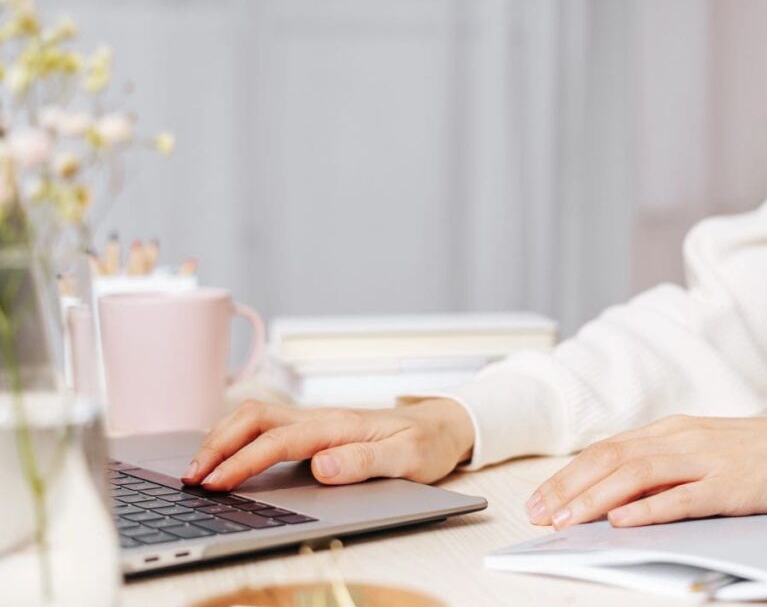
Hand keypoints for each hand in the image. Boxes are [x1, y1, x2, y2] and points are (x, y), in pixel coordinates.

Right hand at [180, 398, 474, 490]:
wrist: (443, 426)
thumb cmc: (426, 443)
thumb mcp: (408, 459)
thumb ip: (366, 462)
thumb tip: (323, 464)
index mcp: (340, 425)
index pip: (279, 441)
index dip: (242, 461)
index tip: (215, 483)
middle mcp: (322, 418)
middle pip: (254, 418)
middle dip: (217, 444)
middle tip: (190, 476)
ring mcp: (316, 421)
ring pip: (256, 417)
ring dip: (222, 437)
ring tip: (196, 467)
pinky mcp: (315, 429)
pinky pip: (266, 426)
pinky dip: (237, 436)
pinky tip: (224, 455)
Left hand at [525, 414, 766, 528]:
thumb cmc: (756, 454)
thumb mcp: (701, 452)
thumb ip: (662, 468)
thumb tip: (615, 496)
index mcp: (670, 431)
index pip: (606, 450)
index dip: (567, 475)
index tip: (539, 499)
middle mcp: (681, 439)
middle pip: (611, 460)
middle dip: (569, 488)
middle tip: (540, 514)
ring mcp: (706, 460)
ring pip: (637, 475)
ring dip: (595, 499)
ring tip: (567, 520)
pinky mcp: (732, 485)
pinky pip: (684, 497)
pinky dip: (649, 509)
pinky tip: (623, 521)